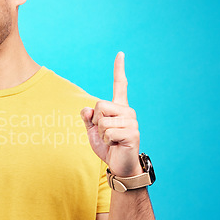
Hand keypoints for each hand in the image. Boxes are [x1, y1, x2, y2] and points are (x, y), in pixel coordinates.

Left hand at [81, 52, 141, 176]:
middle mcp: (127, 111)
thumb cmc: (107, 147)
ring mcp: (131, 121)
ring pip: (102, 120)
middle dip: (96, 121)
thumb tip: (87, 109)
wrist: (118, 166)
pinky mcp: (132, 133)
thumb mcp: (93, 131)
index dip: (119, 69)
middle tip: (105, 133)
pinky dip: (106, 140)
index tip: (120, 53)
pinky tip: (115, 144)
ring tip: (111, 140)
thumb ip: (88, 118)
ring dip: (101, 133)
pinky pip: (108, 131)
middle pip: (100, 105)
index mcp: (119, 108)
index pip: (120, 85)